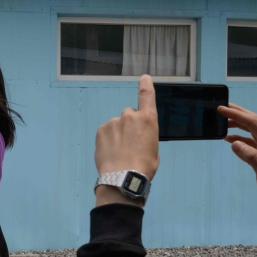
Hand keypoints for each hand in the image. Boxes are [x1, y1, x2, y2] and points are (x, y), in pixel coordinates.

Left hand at [94, 74, 159, 206]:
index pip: (147, 95)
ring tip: (119, 152)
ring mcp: (114, 122)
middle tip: (130, 143)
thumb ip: (147, 137)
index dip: (145, 84)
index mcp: (148, 120)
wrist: (122, 178)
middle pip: (129, 114)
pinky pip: (106, 131)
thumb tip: (140, 139)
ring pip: (116, 125)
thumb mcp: (154, 150)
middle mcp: (131, 116)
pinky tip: (111, 152)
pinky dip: (108, 139)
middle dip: (129, 125)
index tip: (144, 78)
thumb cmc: (143, 167)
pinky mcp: (101, 130)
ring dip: (117, 134)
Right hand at [219, 103, 256, 219]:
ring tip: (222, 122)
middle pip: (254, 122)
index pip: (253, 122)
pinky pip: (251, 141)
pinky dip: (240, 138)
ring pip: (252, 130)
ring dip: (238, 124)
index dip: (237, 114)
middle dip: (238, 113)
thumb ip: (251, 157)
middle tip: (221, 108)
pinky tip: (229, 139)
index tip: (221, 109)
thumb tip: (234, 142)